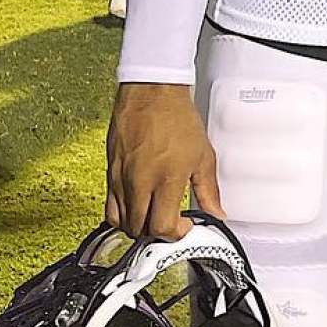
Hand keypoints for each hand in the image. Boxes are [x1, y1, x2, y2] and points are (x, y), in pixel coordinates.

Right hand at [106, 82, 221, 241]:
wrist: (151, 93)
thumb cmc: (176, 119)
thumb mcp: (203, 156)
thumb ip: (208, 190)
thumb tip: (216, 213)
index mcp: (165, 180)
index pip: (163, 227)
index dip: (176, 234)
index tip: (184, 225)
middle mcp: (139, 183)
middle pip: (140, 230)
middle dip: (157, 233)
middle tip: (170, 222)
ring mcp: (121, 178)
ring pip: (122, 222)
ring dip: (139, 226)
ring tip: (153, 214)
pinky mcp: (109, 171)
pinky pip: (109, 205)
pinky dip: (122, 214)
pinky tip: (137, 205)